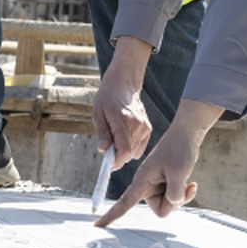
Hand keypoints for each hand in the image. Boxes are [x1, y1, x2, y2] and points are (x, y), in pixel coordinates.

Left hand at [91, 37, 152, 166]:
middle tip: (107, 150)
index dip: (116, 162)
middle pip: (129, 154)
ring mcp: (144, 126)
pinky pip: (140, 147)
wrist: (124, 83)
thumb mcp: (98, 113)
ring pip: (135, 152)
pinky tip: (124, 137)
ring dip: (124, 152)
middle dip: (117, 157)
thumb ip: (102, 133)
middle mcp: (137, 125)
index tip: (108, 164)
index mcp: (123, 121)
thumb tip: (103, 150)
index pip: (124, 151)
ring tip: (115, 139)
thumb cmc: (107, 97)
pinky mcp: (148, 128)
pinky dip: (131, 148)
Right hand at [95, 98, 223, 226]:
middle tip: (182, 185)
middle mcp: (147, 185)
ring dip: (181, 195)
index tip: (98, 226)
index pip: (123, 203)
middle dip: (173, 201)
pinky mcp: (166, 183)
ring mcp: (158, 185)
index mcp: (142, 181)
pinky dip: (185, 193)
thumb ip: (174, 194)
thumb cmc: (179, 149)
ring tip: (186, 181)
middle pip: (160, 209)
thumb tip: (174, 203)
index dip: (111, 216)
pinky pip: (175, 198)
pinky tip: (191, 183)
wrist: (186, 135)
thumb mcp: (178, 173)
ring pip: (170, 204)